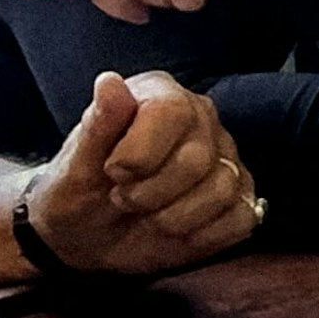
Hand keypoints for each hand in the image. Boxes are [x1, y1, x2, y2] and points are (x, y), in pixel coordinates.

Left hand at [22, 71, 260, 275]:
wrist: (85, 235)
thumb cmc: (79, 191)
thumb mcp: (76, 164)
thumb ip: (98, 124)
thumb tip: (109, 82)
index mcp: (162, 96)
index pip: (172, 112)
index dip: (140, 152)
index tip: (112, 172)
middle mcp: (202, 120)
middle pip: (197, 159)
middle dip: (151, 193)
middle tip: (123, 199)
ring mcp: (225, 160)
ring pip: (223, 189)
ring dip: (174, 218)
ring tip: (148, 217)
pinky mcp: (239, 199)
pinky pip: (242, 218)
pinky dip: (205, 235)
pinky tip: (177, 232)